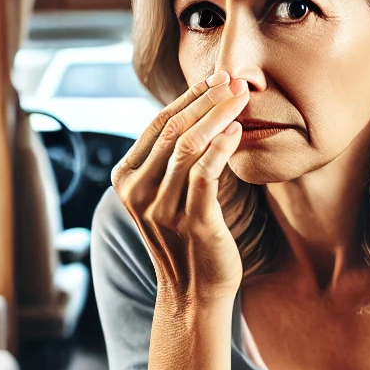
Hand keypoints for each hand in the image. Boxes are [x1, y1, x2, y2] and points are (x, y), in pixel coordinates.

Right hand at [111, 70, 249, 307]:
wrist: (193, 292)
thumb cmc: (186, 236)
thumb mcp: (165, 193)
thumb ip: (170, 157)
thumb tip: (197, 108)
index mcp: (126, 178)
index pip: (159, 123)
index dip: (190, 96)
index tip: (217, 77)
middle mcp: (137, 192)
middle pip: (174, 129)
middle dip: (207, 99)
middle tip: (235, 79)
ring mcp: (162, 208)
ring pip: (189, 146)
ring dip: (218, 116)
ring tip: (242, 98)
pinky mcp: (192, 222)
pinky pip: (205, 174)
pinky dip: (222, 147)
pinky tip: (237, 131)